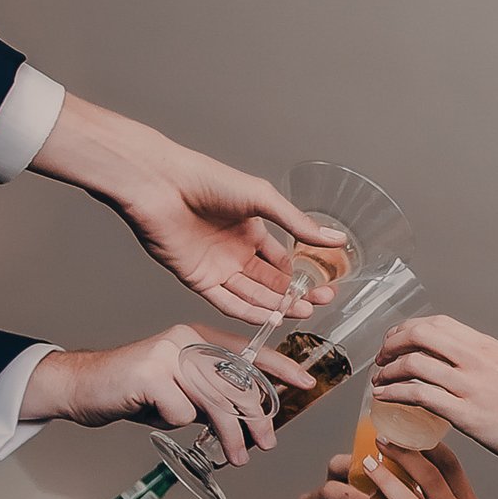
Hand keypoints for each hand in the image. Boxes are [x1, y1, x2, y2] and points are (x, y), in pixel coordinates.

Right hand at [21, 324, 317, 464]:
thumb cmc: (134, 390)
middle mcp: (186, 339)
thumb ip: (210, 394)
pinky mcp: (150, 374)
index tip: (306, 382)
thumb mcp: (179, 388)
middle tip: (266, 443)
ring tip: (236, 457)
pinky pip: (180, 412)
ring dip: (228, 435)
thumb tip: (248, 418)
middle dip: (256, 418)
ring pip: (214, 401)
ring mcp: (168, 354)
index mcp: (198, 337)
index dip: (280, 367)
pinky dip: (174, 425)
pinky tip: (157, 418)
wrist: (80, 386)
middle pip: (236, 383)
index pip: (248, 351)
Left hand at [28, 94, 342, 324]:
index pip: (282, 262)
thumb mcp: (263, 199)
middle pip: (270, 283)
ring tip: (301, 313)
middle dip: (294, 295)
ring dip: (275, 306)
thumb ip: (298, 224)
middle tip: (317, 304)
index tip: (323, 287)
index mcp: (250, 231)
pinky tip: (269, 318)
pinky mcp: (197, 279)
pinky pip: (226, 302)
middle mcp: (234, 252)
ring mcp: (216, 267)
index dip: (302, 277)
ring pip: (251, 295)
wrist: (161, 185)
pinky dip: (247, 312)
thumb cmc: (207, 180)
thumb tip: (336, 238)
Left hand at [371, 316, 497, 470]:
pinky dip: (394, 393)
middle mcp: (478, 359)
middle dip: (392, 344)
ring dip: (388, 371)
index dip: (408, 329)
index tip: (396, 343)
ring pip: (414, 364)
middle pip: (420, 334)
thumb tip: (461, 367)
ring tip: (379, 382)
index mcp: (489, 347)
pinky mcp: (467, 414)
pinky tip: (385, 399)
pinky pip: (418, 395)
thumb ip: (486, 365)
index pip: (439, 323)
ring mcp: (472, 385)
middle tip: (381, 359)